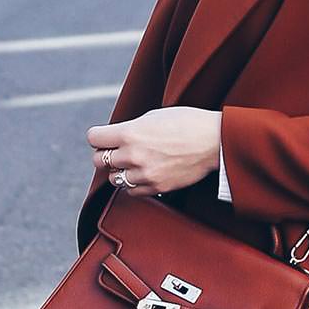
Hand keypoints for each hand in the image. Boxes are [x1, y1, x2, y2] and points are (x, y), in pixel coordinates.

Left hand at [87, 107, 221, 196]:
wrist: (215, 141)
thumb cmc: (188, 123)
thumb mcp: (154, 116)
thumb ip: (131, 128)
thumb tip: (116, 137)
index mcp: (130, 133)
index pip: (94, 138)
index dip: (98, 136)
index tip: (104, 137)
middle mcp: (133, 155)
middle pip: (98, 160)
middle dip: (105, 154)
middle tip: (116, 151)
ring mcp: (144, 174)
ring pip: (114, 179)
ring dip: (120, 171)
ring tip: (133, 163)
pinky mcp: (156, 188)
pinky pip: (131, 192)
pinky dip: (133, 184)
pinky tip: (144, 174)